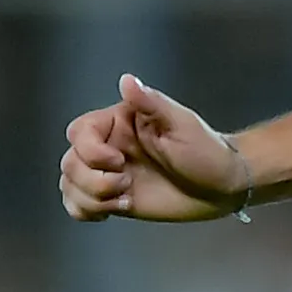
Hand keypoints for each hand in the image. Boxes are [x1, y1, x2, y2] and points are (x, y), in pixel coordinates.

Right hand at [58, 75, 253, 222]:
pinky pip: (78, 204)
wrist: (222, 186)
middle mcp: (109, 147)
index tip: (119, 161)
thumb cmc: (206, 150)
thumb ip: (151, 103)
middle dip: (93, 180)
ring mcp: (109, 174)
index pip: (79, 132)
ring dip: (90, 198)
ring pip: (69, 185)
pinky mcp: (113, 199)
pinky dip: (85, 211)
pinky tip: (112, 212)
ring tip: (124, 201)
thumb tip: (127, 80)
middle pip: (70, 162)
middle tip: (127, 184)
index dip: (91, 151)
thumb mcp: (181, 124)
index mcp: (119, 123)